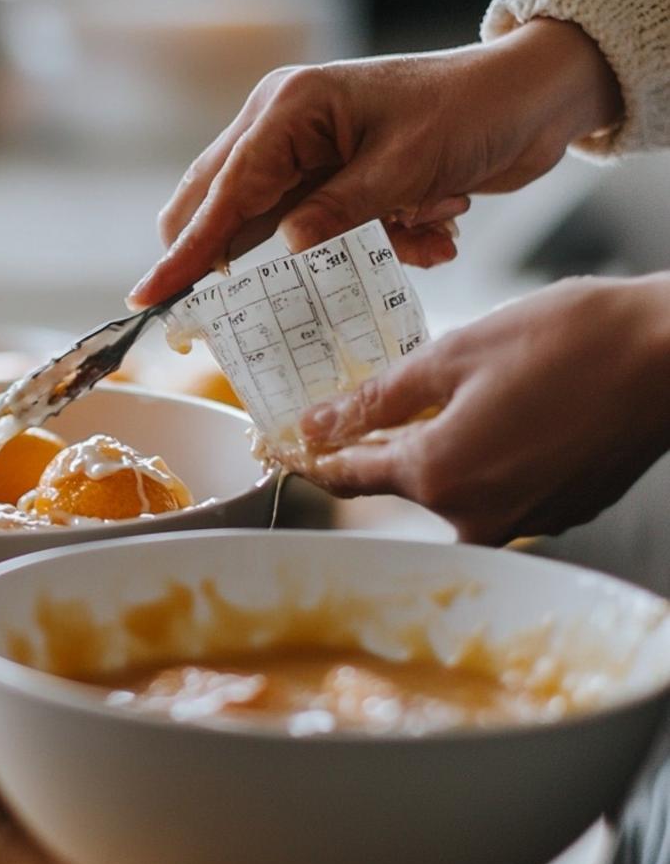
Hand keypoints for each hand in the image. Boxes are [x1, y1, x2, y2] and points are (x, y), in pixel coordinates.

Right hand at [129, 19, 620, 307]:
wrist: (534, 98)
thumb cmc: (472, 112)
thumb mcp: (405, 168)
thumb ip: (337, 213)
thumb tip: (282, 254)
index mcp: (288, 109)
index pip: (222, 192)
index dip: (185, 251)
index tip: (147, 296)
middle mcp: (285, 128)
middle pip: (229, 209)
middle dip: (252, 259)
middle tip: (252, 307)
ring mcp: (310, 154)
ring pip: (284, 230)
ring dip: (341, 250)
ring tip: (416, 227)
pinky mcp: (341, 179)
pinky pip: (328, 234)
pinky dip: (377, 244)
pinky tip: (434, 227)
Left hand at [297, 275, 669, 545]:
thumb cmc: (569, 343)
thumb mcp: (453, 354)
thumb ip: (378, 398)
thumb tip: (319, 424)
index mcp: (439, 476)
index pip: (352, 475)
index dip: (318, 453)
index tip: (294, 443)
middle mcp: (478, 516)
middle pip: (405, 481)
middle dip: (386, 440)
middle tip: (380, 394)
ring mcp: (524, 520)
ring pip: (455, 485)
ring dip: (443, 444)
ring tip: (460, 389)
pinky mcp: (561, 511)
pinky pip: (501, 488)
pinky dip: (490, 454)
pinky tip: (508, 409)